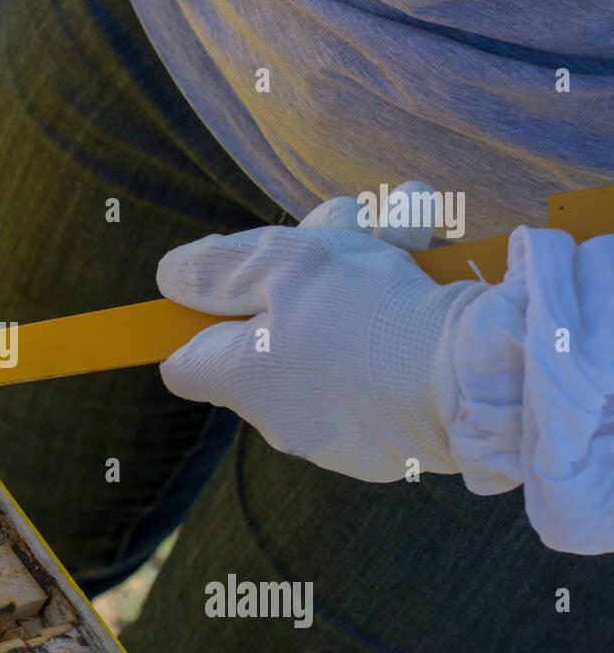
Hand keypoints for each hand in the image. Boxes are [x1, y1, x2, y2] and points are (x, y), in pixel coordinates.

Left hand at [157, 189, 487, 481]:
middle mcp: (283, 418)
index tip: (231, 281)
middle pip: (271, 330)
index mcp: (242, 382)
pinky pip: (385, 362)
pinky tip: (431, 256)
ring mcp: (344, 430)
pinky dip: (405, 309)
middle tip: (348, 220)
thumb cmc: (368, 317)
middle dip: (307, 265)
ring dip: (367, 266)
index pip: (186, 363)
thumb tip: (170, 277)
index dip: (200, 316)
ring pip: (337, 333)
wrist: (481, 378)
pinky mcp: (401, 432)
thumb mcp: (283, 267)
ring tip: (406, 220)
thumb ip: (221, 269)